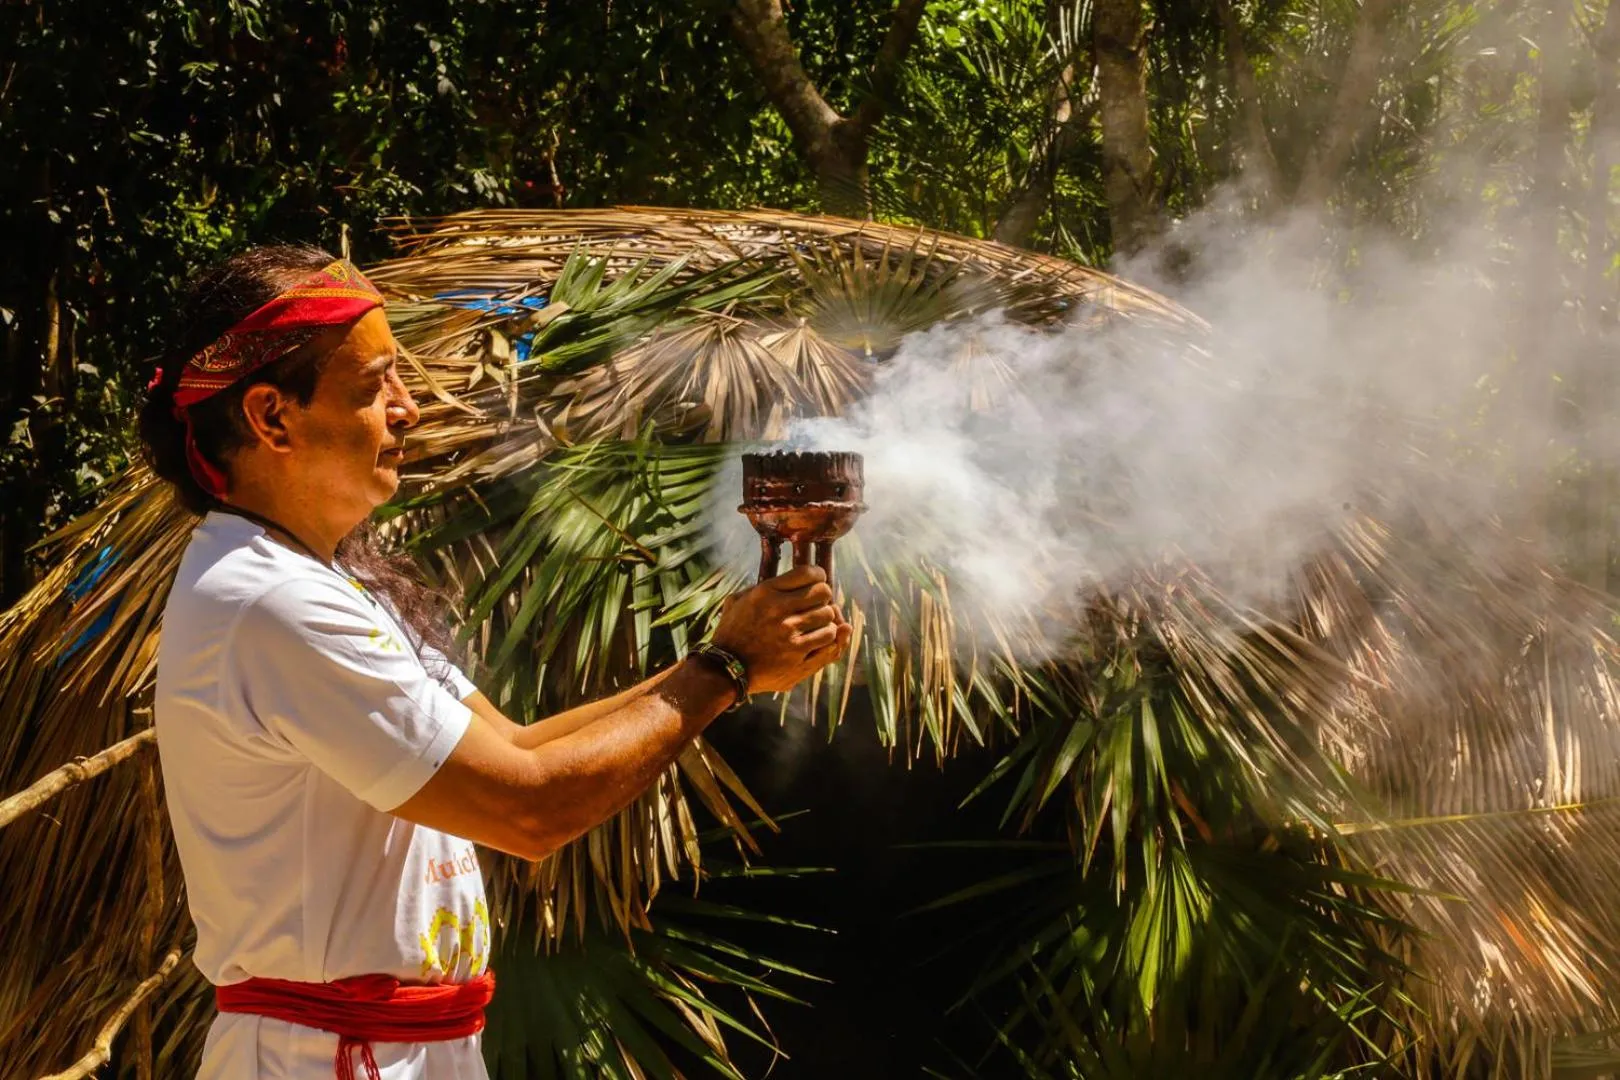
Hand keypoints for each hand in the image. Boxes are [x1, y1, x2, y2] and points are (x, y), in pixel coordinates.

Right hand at [710, 565, 853, 693]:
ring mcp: (790, 636)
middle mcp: (779, 611)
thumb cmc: (732, 633)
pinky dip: (829, 638)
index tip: (817, 582)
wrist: (724, 670)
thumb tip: (794, 579)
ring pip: (829, 617)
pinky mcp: (798, 659)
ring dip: (825, 620)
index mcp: (765, 592)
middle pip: (823, 593)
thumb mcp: (738, 600)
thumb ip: (762, 586)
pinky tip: (820, 638)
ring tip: (816, 624)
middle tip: (816, 605)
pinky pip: (829, 640)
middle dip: (823, 598)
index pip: (809, 573)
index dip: (818, 576)